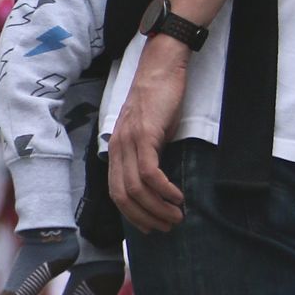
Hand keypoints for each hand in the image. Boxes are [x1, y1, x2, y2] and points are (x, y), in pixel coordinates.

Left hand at [106, 36, 187, 232]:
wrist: (161, 68)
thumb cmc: (159, 100)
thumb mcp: (150, 133)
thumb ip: (148, 156)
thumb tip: (159, 184)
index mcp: (116, 150)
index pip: (116, 192)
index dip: (132, 214)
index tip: (150, 227)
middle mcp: (117, 148)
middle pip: (124, 196)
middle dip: (146, 217)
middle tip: (168, 226)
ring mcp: (129, 141)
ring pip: (137, 188)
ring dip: (158, 208)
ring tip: (177, 216)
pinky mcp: (144, 135)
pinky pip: (149, 172)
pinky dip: (163, 190)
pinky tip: (178, 197)